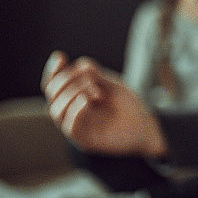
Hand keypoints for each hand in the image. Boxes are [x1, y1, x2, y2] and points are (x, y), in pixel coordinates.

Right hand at [41, 51, 167, 157]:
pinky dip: (75, 110)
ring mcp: (76, 126)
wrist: (145, 125)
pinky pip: (70, 126)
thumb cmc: (127, 105)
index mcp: (75, 96)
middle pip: (52, 93)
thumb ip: (95, 76)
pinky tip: (86, 100)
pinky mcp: (84, 140)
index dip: (53, 70)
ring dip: (71, 94)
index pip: (54, 83)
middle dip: (66, 79)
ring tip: (95, 91)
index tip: (60, 57)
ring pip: (56, 110)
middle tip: (90, 77)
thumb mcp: (111, 85)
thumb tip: (80, 65)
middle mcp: (71, 111)